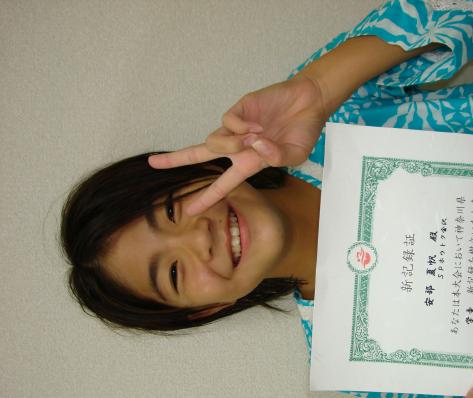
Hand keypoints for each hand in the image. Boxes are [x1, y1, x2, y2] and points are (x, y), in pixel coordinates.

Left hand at [149, 74, 328, 214]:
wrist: (309, 102)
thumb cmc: (303, 132)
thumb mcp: (296, 155)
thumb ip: (277, 157)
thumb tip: (255, 147)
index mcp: (250, 163)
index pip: (223, 184)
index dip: (206, 197)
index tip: (189, 210)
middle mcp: (238, 146)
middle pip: (200, 154)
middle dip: (176, 159)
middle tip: (153, 164)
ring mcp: (237, 127)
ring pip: (215, 141)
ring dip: (231, 145)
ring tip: (257, 138)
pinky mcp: (239, 109)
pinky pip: (227, 122)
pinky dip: (240, 128)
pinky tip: (258, 126)